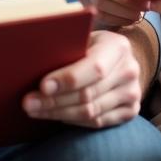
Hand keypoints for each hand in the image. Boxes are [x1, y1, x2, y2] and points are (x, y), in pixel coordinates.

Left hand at [22, 29, 141, 127]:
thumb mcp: (84, 37)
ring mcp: (132, 93)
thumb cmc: (91, 45)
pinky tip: (56, 115)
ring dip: (59, 113)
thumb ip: (68, 47)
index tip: (42, 86)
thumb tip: (35, 59)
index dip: (68, 79)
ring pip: (91, 112)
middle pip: (88, 94)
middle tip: (28, 103)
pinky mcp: (131, 111)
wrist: (118, 59)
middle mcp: (130, 70)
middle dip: (54, 100)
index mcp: (118, 46)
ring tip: (35, 111)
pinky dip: (74, 121)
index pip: (94, 68)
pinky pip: (98, 122)